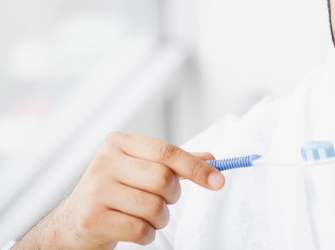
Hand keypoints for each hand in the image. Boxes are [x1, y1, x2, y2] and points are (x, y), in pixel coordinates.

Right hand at [14, 132, 224, 249]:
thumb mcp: (140, 168)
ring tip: (146, 216)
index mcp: (119, 143)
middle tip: (164, 200)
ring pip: (154, 207)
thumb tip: (213, 159)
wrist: (72, 222)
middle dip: (173, 196)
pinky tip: (133, 228)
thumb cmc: (115, 191)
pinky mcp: (92, 218)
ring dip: (160, 218)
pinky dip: (147, 234)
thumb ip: (175, 162)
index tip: (219, 180)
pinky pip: (140, 230)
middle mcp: (105, 162)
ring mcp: (96, 190)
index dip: (197, 167)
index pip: (167, 152)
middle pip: (163, 179)